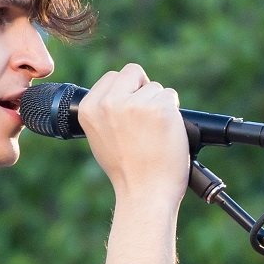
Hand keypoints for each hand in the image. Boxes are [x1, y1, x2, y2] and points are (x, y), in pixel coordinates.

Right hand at [75, 63, 188, 202]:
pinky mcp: (160, 109)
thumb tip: (122, 91)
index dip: (127, 90)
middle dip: (143, 88)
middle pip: (133, 72)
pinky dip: (174, 113)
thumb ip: (106, 111)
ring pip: (156, 88)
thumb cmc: (126, 169)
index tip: (132, 107)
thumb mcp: (100, 137)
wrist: (144, 191)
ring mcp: (135, 104)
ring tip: (154, 134)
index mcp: (89, 108)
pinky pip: (171, 97)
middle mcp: (110, 103)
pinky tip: (165, 133)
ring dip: (160, 105)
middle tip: (148, 115)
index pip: (113, 76)